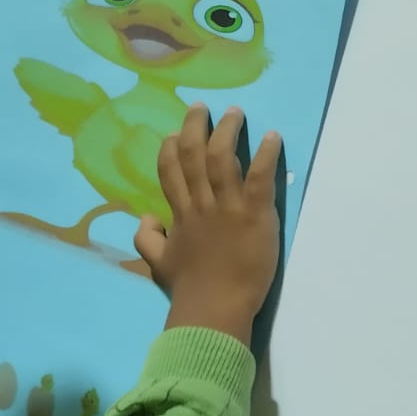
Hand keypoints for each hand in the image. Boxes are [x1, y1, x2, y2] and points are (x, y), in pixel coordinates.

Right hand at [134, 105, 281, 345]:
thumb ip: (147, 238)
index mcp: (180, 214)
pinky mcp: (255, 215)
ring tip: (235, 112)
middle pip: (194, 155)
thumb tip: (144, 217)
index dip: (171, 148)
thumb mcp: (158, 263)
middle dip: (196, 126)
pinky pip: (259, 178)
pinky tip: (271, 137)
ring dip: (228, 132)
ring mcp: (227, 208)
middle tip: (201, 107)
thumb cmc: (189, 288)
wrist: (213, 308)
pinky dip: (265, 155)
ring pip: (223, 159)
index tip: (174, 133)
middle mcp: (201, 204)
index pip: (170, 171)